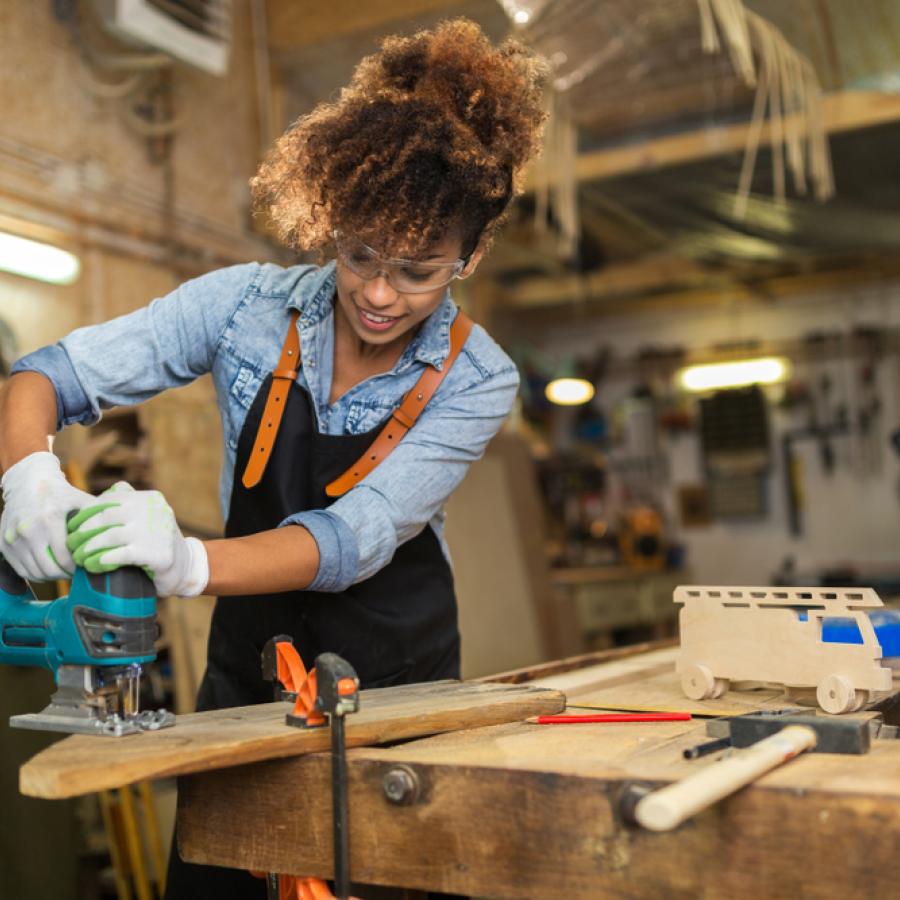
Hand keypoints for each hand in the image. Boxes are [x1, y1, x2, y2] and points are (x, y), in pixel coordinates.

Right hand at [0, 451, 93, 579]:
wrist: (29, 481)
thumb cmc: (62, 493)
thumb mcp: (82, 501)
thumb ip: (99, 518)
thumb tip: (118, 537)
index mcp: (50, 520)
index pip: (65, 558)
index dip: (78, 568)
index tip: (87, 566)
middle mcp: (28, 530)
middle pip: (49, 569)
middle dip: (66, 575)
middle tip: (77, 573)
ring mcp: (13, 538)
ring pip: (34, 573)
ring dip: (51, 576)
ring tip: (64, 571)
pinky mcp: (4, 543)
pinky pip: (21, 570)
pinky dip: (36, 574)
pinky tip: (49, 568)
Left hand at [66, 482, 208, 596]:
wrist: (185, 567)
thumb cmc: (156, 541)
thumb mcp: (146, 516)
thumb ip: (126, 503)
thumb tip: (95, 499)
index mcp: (149, 497)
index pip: (108, 500)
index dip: (85, 513)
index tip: (71, 527)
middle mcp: (154, 510)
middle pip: (106, 516)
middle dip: (83, 531)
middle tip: (70, 544)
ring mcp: (158, 531)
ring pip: (110, 535)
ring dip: (88, 548)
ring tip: (78, 558)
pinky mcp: (158, 554)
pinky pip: (120, 555)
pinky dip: (102, 560)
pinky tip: (93, 565)